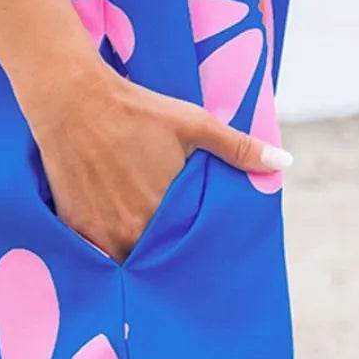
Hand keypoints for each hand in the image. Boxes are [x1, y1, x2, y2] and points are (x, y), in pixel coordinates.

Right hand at [28, 61, 292, 264]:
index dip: (190, 248)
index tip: (195, 244)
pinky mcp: (74, 227)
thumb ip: (238, 148)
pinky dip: (105, 246)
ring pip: (125, 258)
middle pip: (154, 257)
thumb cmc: (137, 110)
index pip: (184, 250)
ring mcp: (98, 234)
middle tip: (170, 241)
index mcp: (163, 214)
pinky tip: (112, 226)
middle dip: (164, 253)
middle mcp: (130, 233)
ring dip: (135, 251)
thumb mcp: (192, 124)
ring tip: (141, 234)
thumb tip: (284, 163)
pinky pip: (95, 254)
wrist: (74, 100)